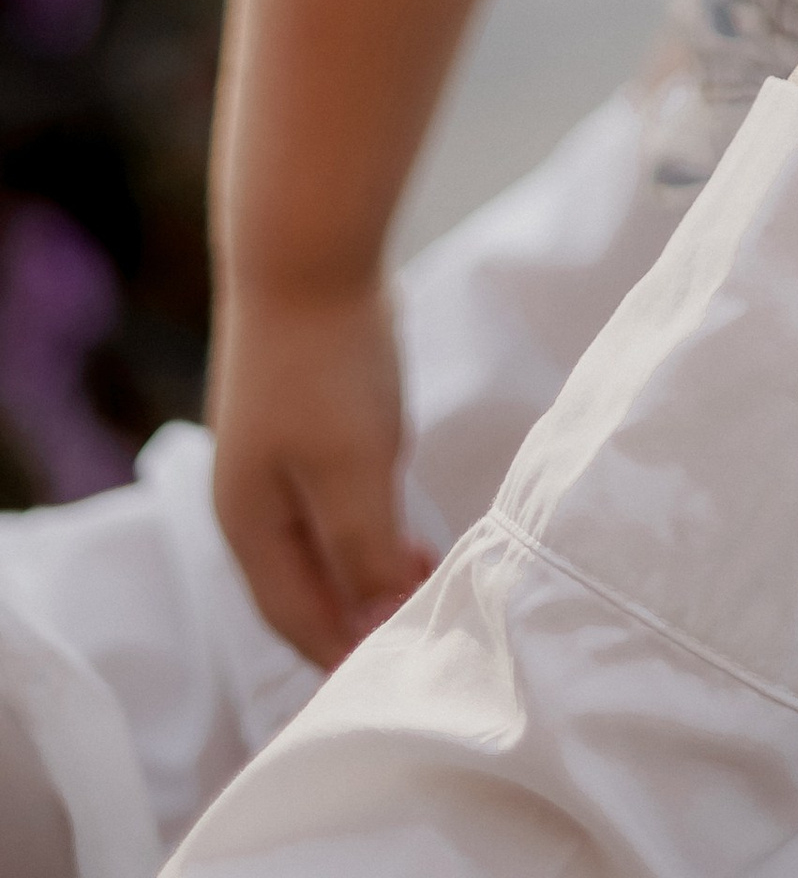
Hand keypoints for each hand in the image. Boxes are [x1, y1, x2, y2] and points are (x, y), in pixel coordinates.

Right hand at [207, 274, 434, 666]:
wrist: (307, 255)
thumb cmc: (327, 367)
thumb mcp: (353, 470)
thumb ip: (364, 551)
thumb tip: (376, 619)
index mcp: (249, 524)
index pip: (293, 618)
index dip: (344, 649)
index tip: (399, 667)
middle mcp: (250, 496)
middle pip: (301, 583)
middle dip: (357, 612)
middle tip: (422, 622)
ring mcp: (272, 453)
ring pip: (317, 536)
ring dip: (365, 564)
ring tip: (424, 571)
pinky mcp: (300, 414)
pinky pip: (328, 492)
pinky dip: (364, 517)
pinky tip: (399, 509)